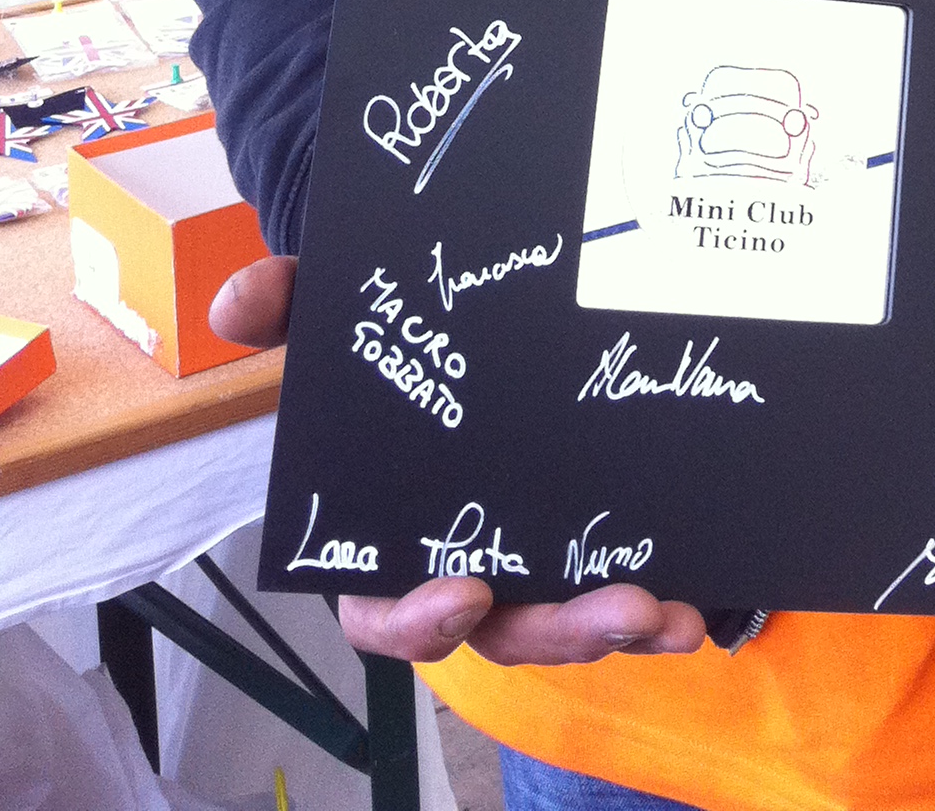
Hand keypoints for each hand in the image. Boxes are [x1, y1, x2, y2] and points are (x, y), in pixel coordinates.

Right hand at [209, 257, 708, 666]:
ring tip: (675, 616)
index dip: (418, 620)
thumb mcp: (330, 313)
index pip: (382, 611)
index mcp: (380, 538)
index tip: (467, 595)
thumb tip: (235, 301)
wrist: (437, 309)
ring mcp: (523, 561)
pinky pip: (609, 591)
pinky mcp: (579, 544)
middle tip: (623, 608)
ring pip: (561, 624)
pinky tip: (699, 603)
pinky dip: (652, 608)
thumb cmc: (373, 340)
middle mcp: (453, 565)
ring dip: (617, 629)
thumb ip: (286, 304)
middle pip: (498, 632)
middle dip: (560, 631)